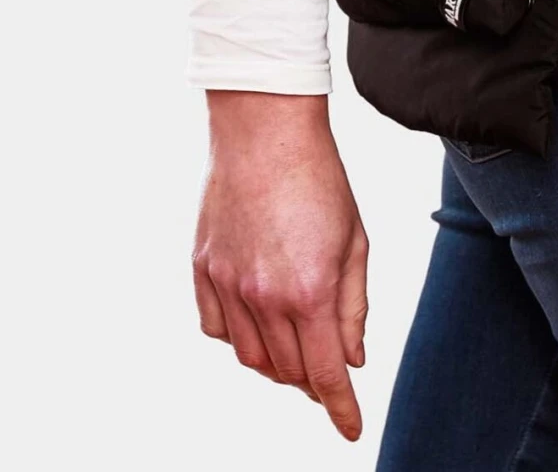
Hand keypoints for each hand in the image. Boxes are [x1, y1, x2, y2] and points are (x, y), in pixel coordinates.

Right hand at [192, 92, 369, 441]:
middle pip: (288, 371)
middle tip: (327, 370)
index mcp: (310, 291)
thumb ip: (353, 307)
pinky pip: (215, 328)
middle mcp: (264, 296)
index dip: (340, 408)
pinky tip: (255, 321)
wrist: (265, 128)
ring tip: (294, 344)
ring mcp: (228, 283)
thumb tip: (351, 358)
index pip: (326, 374)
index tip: (350, 430)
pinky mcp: (203, 268)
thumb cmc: (319, 178)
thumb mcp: (354, 241)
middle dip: (312, 380)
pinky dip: (236, 337)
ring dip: (275, 363)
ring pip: (249, 357)